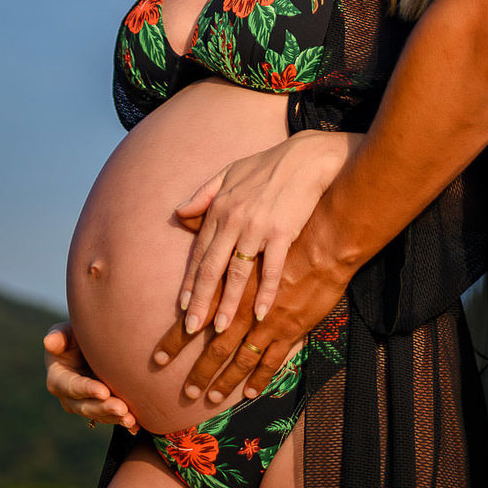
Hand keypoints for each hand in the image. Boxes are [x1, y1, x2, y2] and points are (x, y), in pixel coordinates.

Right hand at [43, 325, 138, 433]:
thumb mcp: (66, 332)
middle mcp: (69, 397)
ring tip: (131, 418)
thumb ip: (59, 336)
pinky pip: (110, 417)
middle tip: (122, 408)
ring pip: (99, 415)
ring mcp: (85, 404)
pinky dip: (122, 421)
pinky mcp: (100, 407)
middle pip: (86, 406)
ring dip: (115, 418)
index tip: (103, 391)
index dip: (86, 390)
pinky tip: (135, 425)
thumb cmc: (75, 335)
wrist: (90, 344)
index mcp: (58, 379)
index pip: (72, 386)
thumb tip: (49, 341)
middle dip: (104, 408)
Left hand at [151, 133, 356, 372]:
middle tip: (191, 330)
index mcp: (220, 207)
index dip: (190, 280)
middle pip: (212, 268)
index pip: (200, 251)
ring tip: (220, 329)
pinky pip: (271, 269)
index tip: (183, 305)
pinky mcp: (282, 232)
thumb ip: (203, 194)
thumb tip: (179, 212)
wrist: (308, 157)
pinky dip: (265, 293)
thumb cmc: (268, 165)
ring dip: (228, 304)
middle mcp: (234, 219)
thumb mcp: (230, 172)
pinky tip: (260, 314)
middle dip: (201, 301)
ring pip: (238, 274)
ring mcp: (258, 227)